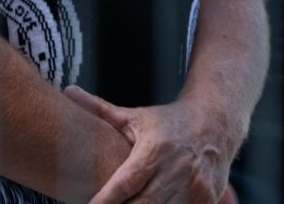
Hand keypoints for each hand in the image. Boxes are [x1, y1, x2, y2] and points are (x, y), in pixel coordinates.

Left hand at [65, 86, 235, 203]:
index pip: (127, 181)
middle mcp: (177, 168)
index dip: (107, 198)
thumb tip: (67, 91)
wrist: (216, 123)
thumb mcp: (134, 116)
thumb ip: (100, 110)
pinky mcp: (208, 199)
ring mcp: (195, 187)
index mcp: (155, 148)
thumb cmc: (167, 122)